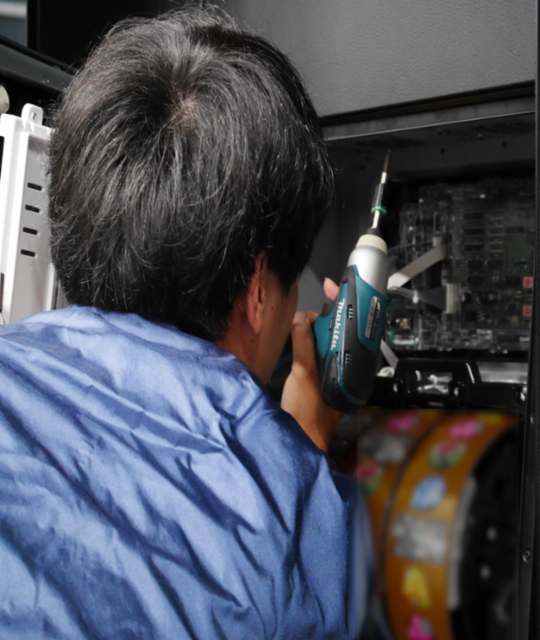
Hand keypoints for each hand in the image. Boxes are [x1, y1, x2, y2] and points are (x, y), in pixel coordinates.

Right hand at [280, 278, 340, 452]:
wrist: (301, 441)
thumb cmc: (308, 416)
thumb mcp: (304, 373)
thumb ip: (303, 342)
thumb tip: (301, 319)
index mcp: (348, 363)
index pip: (349, 325)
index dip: (343, 302)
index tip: (333, 285)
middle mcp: (342, 365)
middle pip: (335, 329)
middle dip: (318, 319)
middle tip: (302, 321)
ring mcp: (330, 371)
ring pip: (322, 340)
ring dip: (308, 332)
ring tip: (295, 332)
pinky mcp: (318, 378)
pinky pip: (313, 353)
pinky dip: (304, 344)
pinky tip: (293, 344)